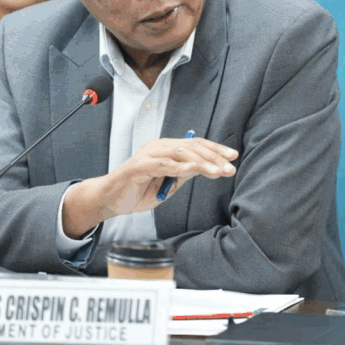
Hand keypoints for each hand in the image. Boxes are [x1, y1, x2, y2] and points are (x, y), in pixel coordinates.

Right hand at [62, 137, 237, 237]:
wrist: (111, 200)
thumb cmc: (139, 191)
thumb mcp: (169, 183)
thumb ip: (184, 174)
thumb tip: (206, 167)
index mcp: (166, 149)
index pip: (195, 145)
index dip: (215, 149)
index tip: (233, 157)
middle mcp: (158, 147)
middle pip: (191, 146)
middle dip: (214, 156)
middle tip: (230, 168)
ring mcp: (148, 155)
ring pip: (180, 153)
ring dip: (202, 162)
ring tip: (218, 171)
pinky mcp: (138, 166)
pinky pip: (163, 164)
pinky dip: (179, 166)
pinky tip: (194, 169)